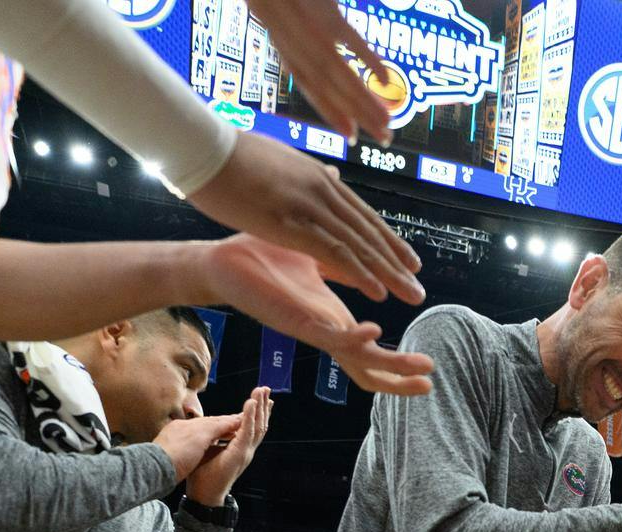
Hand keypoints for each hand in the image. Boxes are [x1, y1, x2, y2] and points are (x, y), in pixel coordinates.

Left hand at [185, 387, 272, 505]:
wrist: (204, 494)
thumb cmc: (203, 474)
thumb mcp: (207, 449)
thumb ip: (213, 437)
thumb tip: (210, 427)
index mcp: (239, 447)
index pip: (250, 425)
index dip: (255, 411)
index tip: (259, 397)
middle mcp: (245, 448)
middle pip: (258, 423)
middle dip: (262, 406)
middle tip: (266, 389)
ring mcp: (244, 451)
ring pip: (256, 425)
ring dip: (259, 407)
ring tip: (262, 391)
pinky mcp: (240, 453)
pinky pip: (247, 431)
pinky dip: (249, 417)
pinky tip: (251, 404)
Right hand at [186, 133, 423, 306]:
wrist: (204, 148)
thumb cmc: (229, 155)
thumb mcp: (277, 161)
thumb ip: (306, 174)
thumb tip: (326, 174)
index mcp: (317, 177)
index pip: (361, 213)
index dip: (386, 237)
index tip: (406, 256)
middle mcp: (321, 190)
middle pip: (368, 230)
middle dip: (396, 259)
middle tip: (418, 281)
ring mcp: (309, 206)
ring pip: (359, 244)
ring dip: (388, 272)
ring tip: (411, 294)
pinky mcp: (293, 223)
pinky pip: (335, 252)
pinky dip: (360, 273)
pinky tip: (378, 291)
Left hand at [194, 236, 432, 394]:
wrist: (221, 263)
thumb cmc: (262, 259)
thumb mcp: (314, 253)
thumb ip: (340, 252)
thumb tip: (359, 232)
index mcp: (332, 318)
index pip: (370, 349)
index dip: (397, 360)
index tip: (428, 363)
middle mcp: (326, 330)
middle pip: (370, 367)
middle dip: (402, 377)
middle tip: (431, 380)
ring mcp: (314, 330)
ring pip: (359, 360)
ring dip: (392, 366)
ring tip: (423, 369)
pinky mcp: (298, 323)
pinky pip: (331, 338)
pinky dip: (356, 339)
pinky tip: (376, 331)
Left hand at [245, 0, 394, 145]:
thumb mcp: (278, 24)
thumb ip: (295, 42)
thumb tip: (313, 56)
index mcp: (289, 53)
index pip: (314, 93)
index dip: (334, 117)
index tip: (353, 137)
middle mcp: (301, 52)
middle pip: (334, 93)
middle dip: (361, 119)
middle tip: (384, 138)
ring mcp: (316, 37)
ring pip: (344, 79)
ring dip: (368, 104)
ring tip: (388, 122)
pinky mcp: (329, 17)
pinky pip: (354, 44)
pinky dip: (371, 64)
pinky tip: (385, 82)